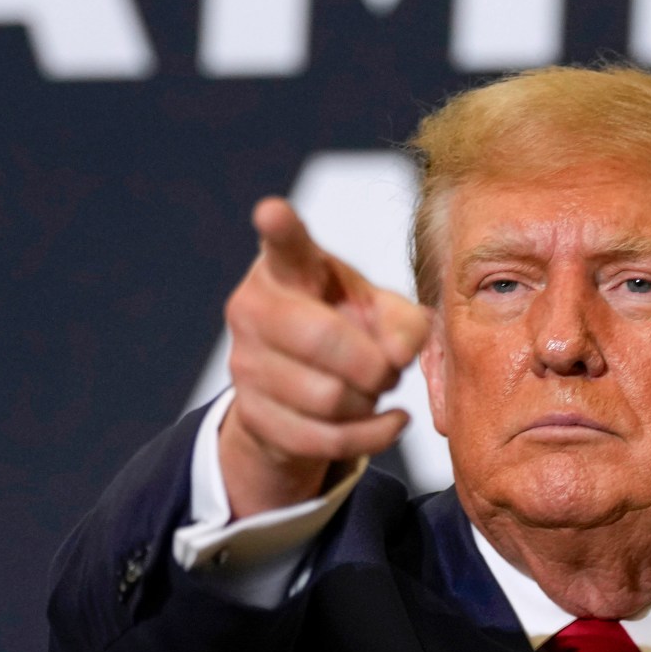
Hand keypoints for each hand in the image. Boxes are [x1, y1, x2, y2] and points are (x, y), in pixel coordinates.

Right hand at [218, 197, 430, 517]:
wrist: (301, 385)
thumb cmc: (347, 327)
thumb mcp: (381, 312)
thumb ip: (405, 322)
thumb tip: (397, 354)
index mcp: (287, 268)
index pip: (284, 245)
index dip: (279, 228)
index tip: (273, 212)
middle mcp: (254, 309)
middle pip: (322, 339)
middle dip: (373, 364)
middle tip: (388, 369)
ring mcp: (244, 364)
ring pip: (326, 398)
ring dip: (369, 402)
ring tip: (375, 391)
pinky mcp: (252, 416)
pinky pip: (323, 439)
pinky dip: (372, 436)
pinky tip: (390, 421)